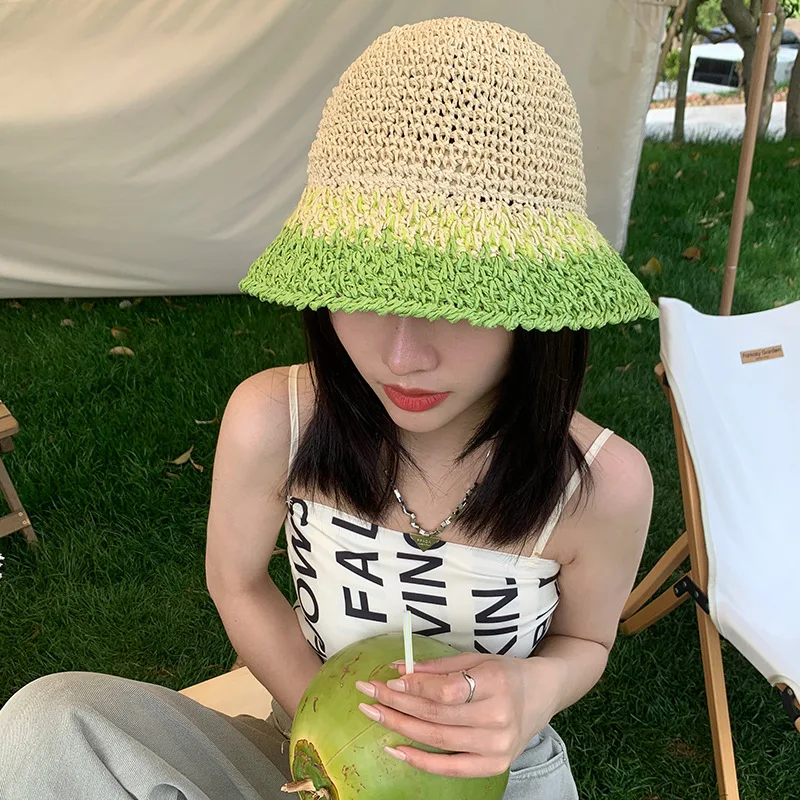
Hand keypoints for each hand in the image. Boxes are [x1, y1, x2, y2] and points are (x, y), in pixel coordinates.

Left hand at [354, 651, 562, 777]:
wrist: (543, 694)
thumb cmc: (506, 672)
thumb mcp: (476, 659)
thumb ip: (438, 666)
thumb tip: (398, 670)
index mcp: (496, 683)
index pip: (447, 690)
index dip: (414, 687)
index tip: (388, 681)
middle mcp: (499, 717)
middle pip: (437, 715)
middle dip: (397, 705)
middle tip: (367, 695)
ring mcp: (498, 746)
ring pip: (438, 740)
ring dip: (400, 728)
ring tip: (374, 714)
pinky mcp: (495, 766)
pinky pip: (451, 768)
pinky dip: (420, 760)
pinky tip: (395, 748)